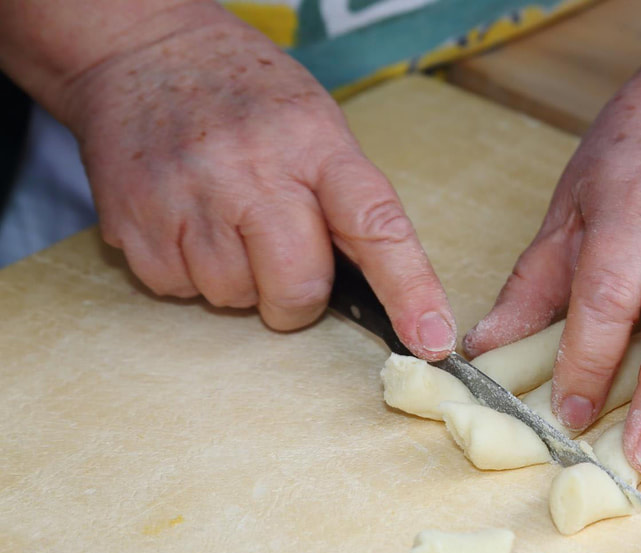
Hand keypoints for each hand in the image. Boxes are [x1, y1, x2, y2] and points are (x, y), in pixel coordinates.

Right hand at [62, 4, 453, 354]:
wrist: (142, 50)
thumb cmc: (248, 99)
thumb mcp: (316, 127)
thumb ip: (348, 201)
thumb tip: (385, 295)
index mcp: (315, 145)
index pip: (376, 226)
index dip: (409, 290)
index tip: (432, 339)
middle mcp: (251, 171)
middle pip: (299, 286)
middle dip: (299, 297)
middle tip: (284, 258)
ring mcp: (187, 196)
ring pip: (235, 298)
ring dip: (240, 280)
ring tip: (224, 218)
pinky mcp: (133, 222)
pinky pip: (180, 289)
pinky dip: (189, 271)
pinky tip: (186, 219)